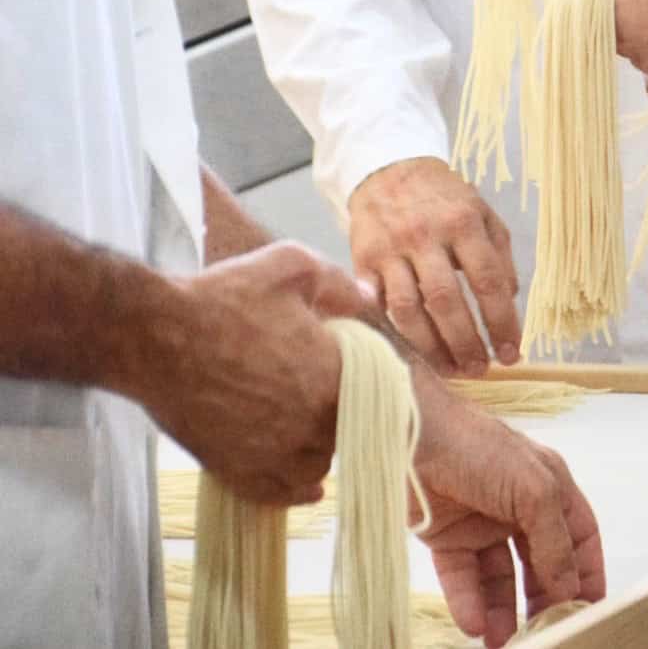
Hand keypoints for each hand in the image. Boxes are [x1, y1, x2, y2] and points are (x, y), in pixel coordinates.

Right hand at [138, 242, 367, 504]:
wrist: (157, 336)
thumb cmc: (225, 297)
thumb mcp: (291, 266)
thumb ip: (338, 283)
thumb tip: (368, 296)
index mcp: (332, 375)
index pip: (375, 391)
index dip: (366, 379)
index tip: (349, 368)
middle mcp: (311, 424)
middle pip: (348, 429)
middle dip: (341, 411)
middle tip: (318, 389)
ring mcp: (274, 455)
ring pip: (319, 466)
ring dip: (321, 449)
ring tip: (306, 426)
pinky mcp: (239, 473)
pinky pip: (283, 496)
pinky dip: (297, 491)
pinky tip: (308, 486)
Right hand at [349, 158, 519, 375]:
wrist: (388, 170)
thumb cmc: (442, 197)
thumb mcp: (481, 211)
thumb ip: (499, 253)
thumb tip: (509, 299)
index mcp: (461, 221)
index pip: (487, 280)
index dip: (501, 322)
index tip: (511, 352)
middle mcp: (424, 235)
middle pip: (446, 301)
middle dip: (465, 343)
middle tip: (480, 370)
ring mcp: (390, 249)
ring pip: (408, 310)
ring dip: (430, 348)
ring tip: (450, 369)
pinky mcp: (363, 261)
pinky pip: (377, 306)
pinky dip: (394, 333)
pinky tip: (412, 352)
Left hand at [410, 367, 604, 648]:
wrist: (409, 433)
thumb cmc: (477, 444)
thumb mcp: (533, 488)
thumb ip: (554, 540)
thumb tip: (568, 589)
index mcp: (547, 486)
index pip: (578, 536)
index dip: (586, 572)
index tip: (589, 611)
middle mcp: (518, 506)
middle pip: (540, 563)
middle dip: (543, 600)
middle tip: (545, 633)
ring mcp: (482, 522)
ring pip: (500, 578)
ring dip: (504, 612)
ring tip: (504, 642)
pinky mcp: (447, 536)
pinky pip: (462, 579)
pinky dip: (469, 603)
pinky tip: (476, 625)